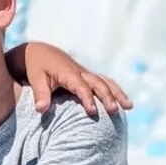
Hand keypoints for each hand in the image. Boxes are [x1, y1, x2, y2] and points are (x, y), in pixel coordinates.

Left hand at [12, 43, 132, 114]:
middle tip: (114, 111)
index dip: (87, 98)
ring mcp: (86, 74)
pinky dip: (116, 91)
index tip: (92, 112)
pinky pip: (106, 82)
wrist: (41, 52)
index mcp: (68, 73)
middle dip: (107, 97)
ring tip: (129, 107)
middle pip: (98, 83)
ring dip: (118, 93)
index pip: (81, 87)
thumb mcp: (36, 79)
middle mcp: (80, 72)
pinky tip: (125, 103)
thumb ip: (40, 94)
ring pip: (106, 82)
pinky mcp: (88, 76)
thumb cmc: (37, 67)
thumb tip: (40, 110)